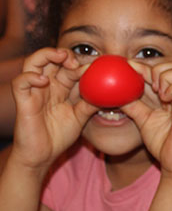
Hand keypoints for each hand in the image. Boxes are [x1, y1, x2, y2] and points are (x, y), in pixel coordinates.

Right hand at [10, 48, 96, 170]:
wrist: (43, 156)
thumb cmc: (60, 135)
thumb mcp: (81, 117)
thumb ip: (91, 103)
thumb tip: (110, 93)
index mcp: (61, 87)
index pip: (69, 67)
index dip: (80, 63)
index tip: (94, 65)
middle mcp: (47, 85)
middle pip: (51, 58)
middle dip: (64, 54)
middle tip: (76, 61)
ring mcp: (34, 92)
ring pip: (33, 63)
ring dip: (46, 55)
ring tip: (61, 58)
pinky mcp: (23, 102)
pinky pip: (20, 82)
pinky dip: (30, 77)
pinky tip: (43, 81)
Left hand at [121, 61, 171, 178]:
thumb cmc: (164, 143)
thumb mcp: (143, 119)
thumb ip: (133, 105)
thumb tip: (114, 94)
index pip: (161, 69)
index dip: (144, 66)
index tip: (128, 66)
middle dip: (157, 70)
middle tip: (147, 85)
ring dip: (166, 77)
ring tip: (158, 93)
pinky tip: (164, 99)